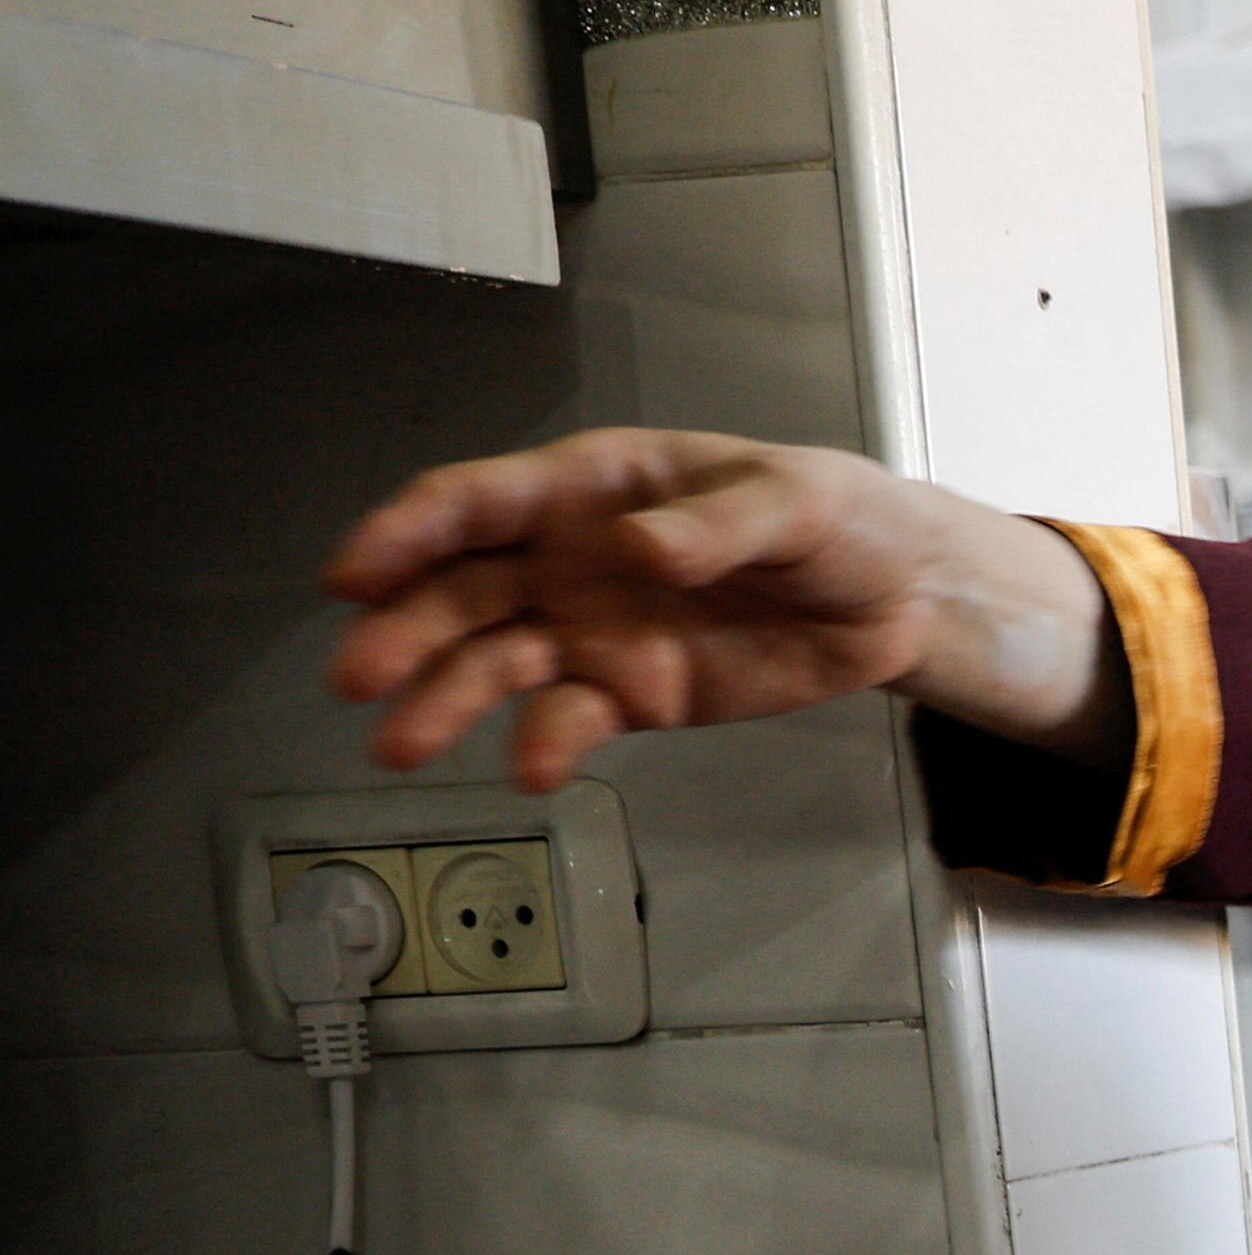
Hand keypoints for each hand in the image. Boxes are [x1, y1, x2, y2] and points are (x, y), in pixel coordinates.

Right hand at [321, 428, 1126, 787]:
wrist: (894, 595)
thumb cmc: (832, 518)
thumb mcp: (793, 502)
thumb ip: (719, 524)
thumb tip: (640, 549)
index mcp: (591, 485)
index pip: (477, 502)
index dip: (407, 531)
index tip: (353, 572)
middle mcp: (567, 556)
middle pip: (462, 590)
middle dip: (404, 631)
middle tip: (360, 677)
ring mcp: (590, 628)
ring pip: (494, 662)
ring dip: (445, 699)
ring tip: (401, 743)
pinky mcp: (629, 694)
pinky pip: (569, 719)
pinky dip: (547, 743)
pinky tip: (533, 769)